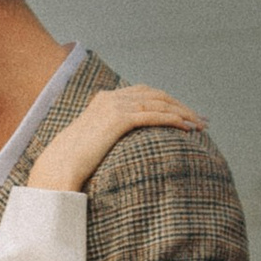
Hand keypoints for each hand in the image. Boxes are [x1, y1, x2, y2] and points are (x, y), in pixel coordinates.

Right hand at [26, 83, 203, 192]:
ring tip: (199, 125)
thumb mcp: (93, 143)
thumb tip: (120, 146)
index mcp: (105, 99)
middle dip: (181, 105)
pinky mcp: (118, 119)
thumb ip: (107, 136)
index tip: (185, 114)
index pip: (145, 93)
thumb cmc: (73, 162)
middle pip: (156, 95)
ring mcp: (114, 106)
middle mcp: (111, 98)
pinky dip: (173, 119)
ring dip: (182, 112)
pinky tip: (186, 128)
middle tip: (201, 119)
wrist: (58, 167)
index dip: (168, 102)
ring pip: (159, 103)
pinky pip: (153, 115)